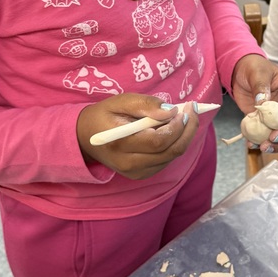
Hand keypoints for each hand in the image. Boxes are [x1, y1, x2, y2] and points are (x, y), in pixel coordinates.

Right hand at [76, 94, 200, 179]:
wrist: (84, 138)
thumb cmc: (104, 116)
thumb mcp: (120, 101)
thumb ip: (145, 105)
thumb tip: (171, 111)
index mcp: (121, 145)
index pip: (159, 141)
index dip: (177, 126)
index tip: (185, 108)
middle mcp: (130, 164)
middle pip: (171, 152)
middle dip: (188, 130)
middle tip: (193, 109)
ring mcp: (137, 172)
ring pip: (172, 157)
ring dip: (184, 136)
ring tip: (184, 116)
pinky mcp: (142, 174)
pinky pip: (166, 160)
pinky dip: (175, 144)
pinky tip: (173, 129)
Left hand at [231, 54, 277, 151]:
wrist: (239, 72)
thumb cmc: (253, 67)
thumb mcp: (257, 73)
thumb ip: (261, 87)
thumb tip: (263, 104)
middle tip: (273, 138)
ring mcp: (276, 117)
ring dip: (276, 144)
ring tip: (263, 147)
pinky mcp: (264, 123)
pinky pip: (266, 136)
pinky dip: (260, 143)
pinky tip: (251, 145)